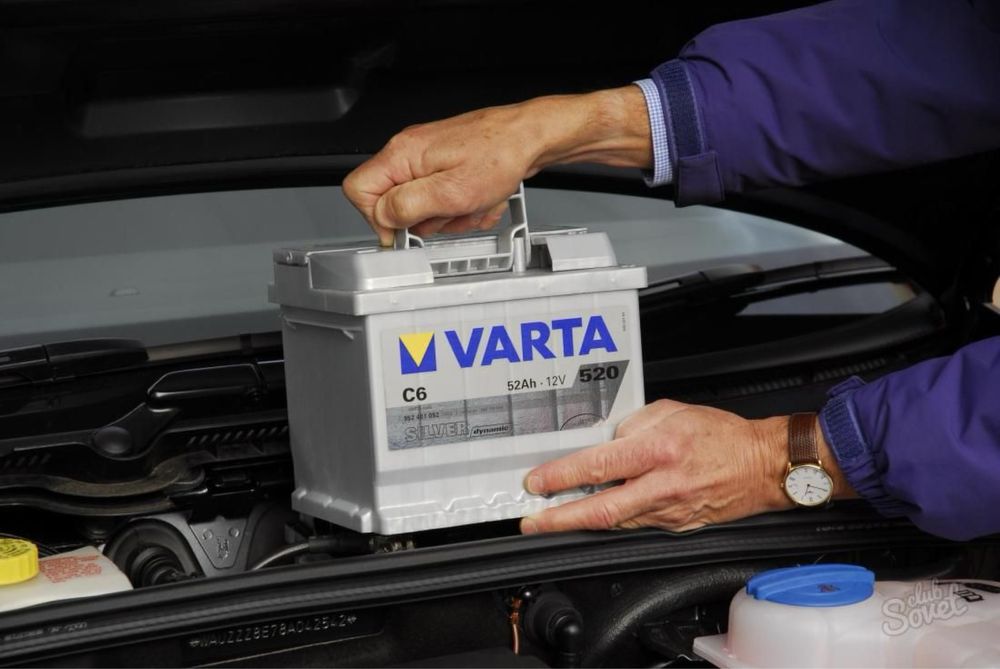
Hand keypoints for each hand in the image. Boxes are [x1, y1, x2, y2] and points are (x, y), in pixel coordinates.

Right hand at [342, 86, 651, 244]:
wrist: (532, 137)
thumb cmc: (500, 156)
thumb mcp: (451, 193)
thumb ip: (409, 206)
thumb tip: (384, 218)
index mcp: (402, 155)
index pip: (360, 191)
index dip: (379, 218)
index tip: (406, 230)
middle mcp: (409, 152)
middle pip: (392, 202)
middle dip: (424, 218)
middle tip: (449, 214)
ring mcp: (428, 157)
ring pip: (422, 204)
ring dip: (449, 214)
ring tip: (472, 204)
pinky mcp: (446, 164)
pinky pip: (443, 197)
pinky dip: (462, 205)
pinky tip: (481, 199)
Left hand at [519, 399, 855, 533]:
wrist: (763, 466)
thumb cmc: (721, 436)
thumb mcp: (672, 412)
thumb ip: (634, 424)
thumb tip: (605, 440)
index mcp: (660, 450)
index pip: (600, 465)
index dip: (563, 476)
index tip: (538, 481)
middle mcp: (663, 485)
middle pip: (601, 509)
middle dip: (560, 519)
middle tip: (532, 522)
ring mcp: (670, 511)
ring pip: (616, 522)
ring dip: (581, 522)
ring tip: (553, 519)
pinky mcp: (677, 525)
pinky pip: (636, 523)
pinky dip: (612, 521)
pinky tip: (595, 516)